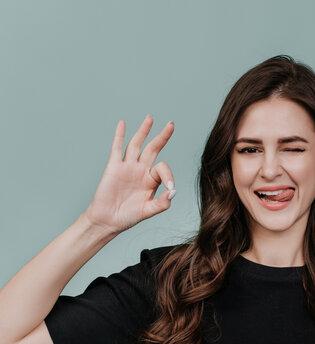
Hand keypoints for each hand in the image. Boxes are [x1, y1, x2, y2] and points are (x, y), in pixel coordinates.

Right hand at [83, 115, 175, 234]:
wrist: (107, 221)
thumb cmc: (128, 216)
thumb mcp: (148, 211)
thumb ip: (162, 203)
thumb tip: (173, 192)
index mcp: (151, 180)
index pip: (163, 168)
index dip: (169, 176)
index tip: (170, 188)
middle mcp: (141, 170)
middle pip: (153, 148)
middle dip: (162, 136)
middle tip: (171, 124)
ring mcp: (127, 167)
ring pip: (136, 144)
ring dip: (143, 131)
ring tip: (150, 118)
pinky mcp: (113, 167)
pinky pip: (117, 148)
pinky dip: (119, 135)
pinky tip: (122, 123)